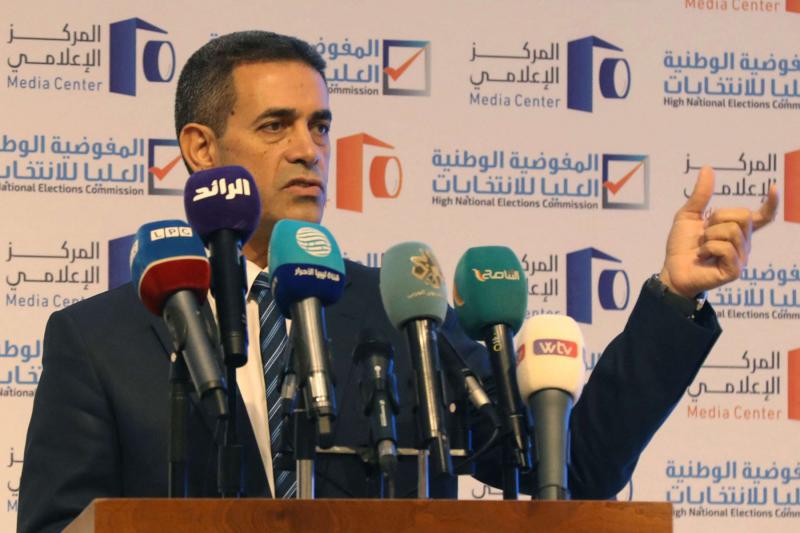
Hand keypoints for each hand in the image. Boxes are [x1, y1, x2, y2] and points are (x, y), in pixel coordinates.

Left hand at [659, 166, 778, 297]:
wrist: (671, 270)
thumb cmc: (681, 245)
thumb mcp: (688, 215)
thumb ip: (700, 195)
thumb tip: (707, 168)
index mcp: (736, 230)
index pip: (762, 216)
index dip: (771, 204)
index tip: (774, 188)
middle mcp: (744, 242)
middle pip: (742, 216)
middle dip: (717, 218)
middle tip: (705, 232)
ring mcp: (741, 257)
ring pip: (731, 231)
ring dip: (709, 236)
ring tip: (702, 247)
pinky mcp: (734, 270)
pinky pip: (724, 248)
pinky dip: (707, 248)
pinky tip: (702, 256)